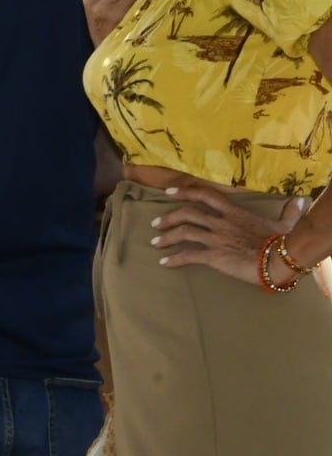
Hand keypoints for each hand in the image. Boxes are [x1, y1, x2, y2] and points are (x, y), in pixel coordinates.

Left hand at [153, 180, 302, 285]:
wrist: (280, 259)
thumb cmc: (284, 242)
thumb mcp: (286, 224)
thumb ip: (289, 212)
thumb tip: (300, 201)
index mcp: (234, 212)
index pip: (205, 195)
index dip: (185, 192)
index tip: (168, 192)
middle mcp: (221, 223)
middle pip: (187, 214)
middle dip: (168, 217)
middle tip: (155, 224)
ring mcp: (216, 239)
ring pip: (183, 232)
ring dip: (166, 237)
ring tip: (155, 243)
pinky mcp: (214, 256)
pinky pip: (188, 256)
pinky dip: (174, 259)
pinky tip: (164, 263)